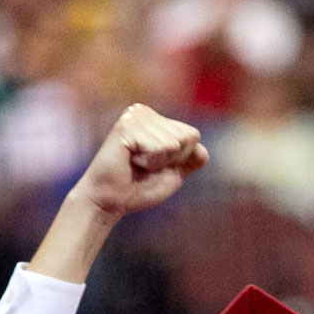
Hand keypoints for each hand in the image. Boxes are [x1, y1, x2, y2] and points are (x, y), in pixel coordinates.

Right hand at [71, 104, 206, 218]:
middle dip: (170, 160)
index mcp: (155, 119)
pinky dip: (149, 162)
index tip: (155, 165)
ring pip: (174, 143)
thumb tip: (203, 150)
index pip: (193, 136)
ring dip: (157, 162)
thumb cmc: (139, 187)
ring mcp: (134, 116)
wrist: (111, 201)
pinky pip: (159, 147)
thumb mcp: (173, 173)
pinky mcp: (126, 125)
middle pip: (187, 137)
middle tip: (144, 165)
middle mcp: (144, 112)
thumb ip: (191, 160)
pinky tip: (130, 160)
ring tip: (136, 163)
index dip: (180, 159)